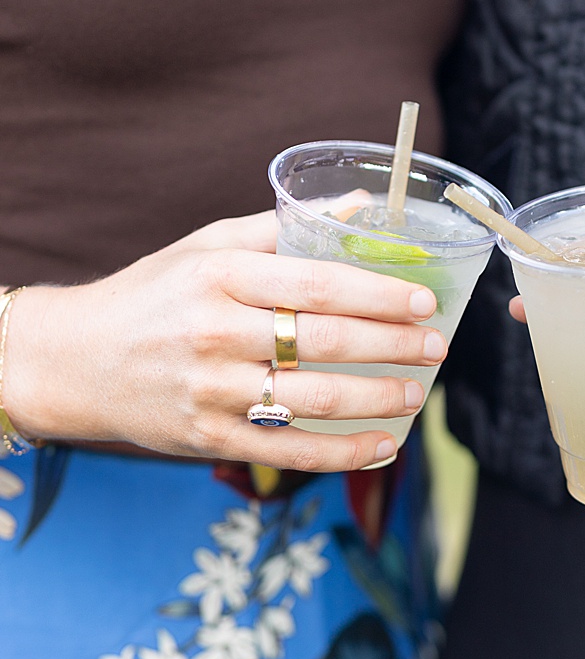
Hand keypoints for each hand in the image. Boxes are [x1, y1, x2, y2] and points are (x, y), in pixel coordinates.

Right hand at [4, 212, 445, 469]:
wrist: (73, 359)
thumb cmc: (156, 294)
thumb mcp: (207, 247)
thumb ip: (281, 228)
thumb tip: (358, 206)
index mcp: (219, 276)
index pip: (317, 284)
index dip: (380, 294)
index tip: (426, 301)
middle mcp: (214, 332)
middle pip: (325, 342)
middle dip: (393, 346)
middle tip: (437, 347)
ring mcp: (210, 389)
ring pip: (314, 399)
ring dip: (378, 400)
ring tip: (417, 393)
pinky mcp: (206, 437)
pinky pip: (290, 449)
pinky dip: (343, 452)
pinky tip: (383, 446)